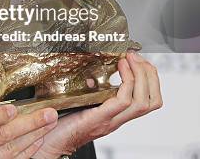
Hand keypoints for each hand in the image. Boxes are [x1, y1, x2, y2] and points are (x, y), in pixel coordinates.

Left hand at [33, 52, 162, 158]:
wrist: (48, 142)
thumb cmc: (60, 125)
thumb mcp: (82, 103)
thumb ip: (91, 93)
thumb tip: (93, 75)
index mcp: (115, 115)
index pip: (148, 101)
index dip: (150, 79)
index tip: (139, 60)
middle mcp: (117, 119)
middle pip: (151, 101)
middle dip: (149, 75)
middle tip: (137, 57)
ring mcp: (110, 120)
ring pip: (142, 102)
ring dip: (140, 76)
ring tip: (130, 60)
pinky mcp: (99, 119)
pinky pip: (122, 102)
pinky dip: (125, 82)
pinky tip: (119, 68)